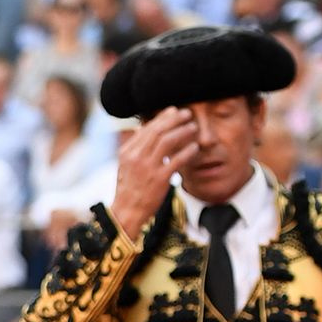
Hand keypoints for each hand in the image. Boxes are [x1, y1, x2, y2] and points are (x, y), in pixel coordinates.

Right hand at [109, 108, 195, 238]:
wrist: (127, 211)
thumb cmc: (129, 188)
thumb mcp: (125, 165)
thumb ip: (134, 147)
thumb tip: (141, 128)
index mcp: (127, 151)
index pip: (147, 128)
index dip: (162, 117)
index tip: (174, 110)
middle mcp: (136, 156)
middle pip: (158, 130)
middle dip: (174, 119)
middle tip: (187, 113)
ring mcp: (148, 168)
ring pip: (167, 141)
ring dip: (182, 131)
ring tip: (193, 127)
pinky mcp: (159, 179)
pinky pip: (176, 160)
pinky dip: (187, 151)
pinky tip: (195, 147)